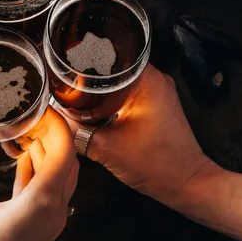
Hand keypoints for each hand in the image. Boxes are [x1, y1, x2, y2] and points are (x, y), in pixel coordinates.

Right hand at [0, 107, 78, 240]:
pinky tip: (22, 162)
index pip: (65, 150)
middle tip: (34, 115)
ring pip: (59, 177)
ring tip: (27, 133)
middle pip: (66, 161)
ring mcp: (50, 220)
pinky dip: (38, 173)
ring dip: (47, 154)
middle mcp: (55, 209)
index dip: (59, 124)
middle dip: (53, 135)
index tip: (46, 106)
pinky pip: (47, 192)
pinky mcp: (40, 228)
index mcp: (43, 200)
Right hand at [66, 65, 215, 210]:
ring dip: (101, 92)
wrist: (186, 184)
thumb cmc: (158, 165)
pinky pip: (129, 95)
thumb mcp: (106, 148)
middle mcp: (155, 80)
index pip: (107, 56)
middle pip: (112, 69)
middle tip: (67, 88)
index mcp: (146, 80)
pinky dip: (113, 102)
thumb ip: (76, 132)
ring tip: (79, 100)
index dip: (83, 61)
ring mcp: (158, 93)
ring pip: (120, 83)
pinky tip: (98, 113)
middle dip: (89, 79)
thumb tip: (55, 120)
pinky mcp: (157, 107)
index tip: (65, 70)